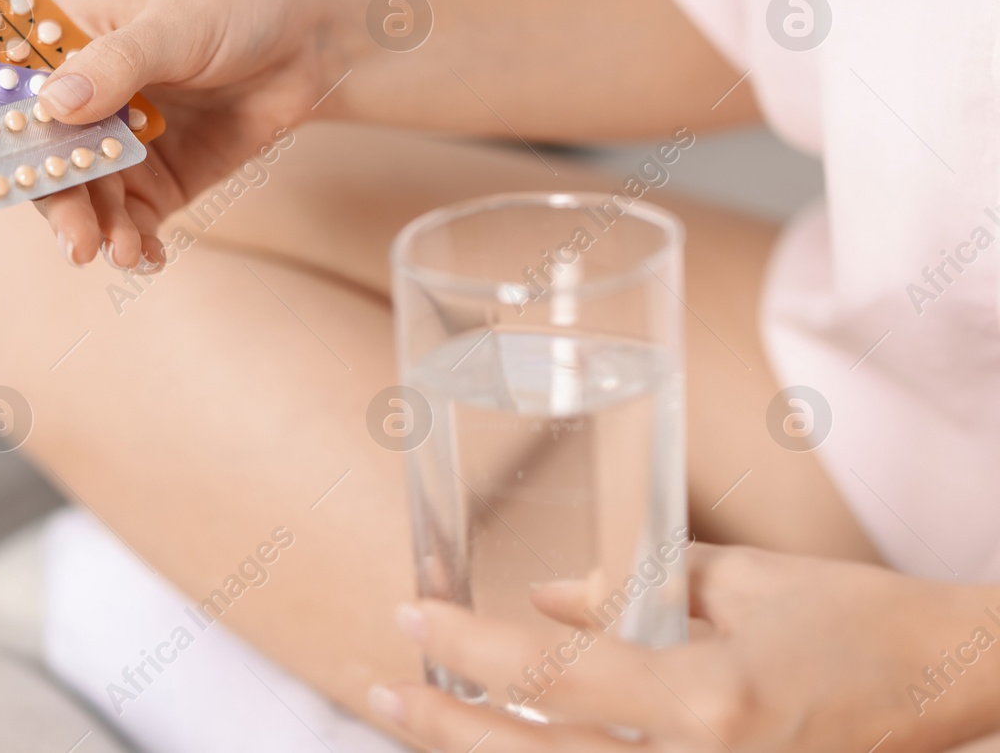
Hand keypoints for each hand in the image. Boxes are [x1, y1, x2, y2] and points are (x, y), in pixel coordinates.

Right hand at [33, 0, 344, 267]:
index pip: (15, 88)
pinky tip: (146, 259)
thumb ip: (116, 65)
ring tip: (123, 253)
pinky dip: (135, 243)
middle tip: (76, 241)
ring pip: (89, 197)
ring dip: (99, 229)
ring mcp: (120, 142)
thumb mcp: (175, 24)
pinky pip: (133, 220)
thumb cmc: (236, 3)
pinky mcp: (160, 178)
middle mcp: (83, 97)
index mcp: (67, 40)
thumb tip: (52, 104)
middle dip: (59, 201)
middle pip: (48, 157)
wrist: (314, 39)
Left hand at [369, 545, 999, 752]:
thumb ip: (631, 589)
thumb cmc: (856, 619)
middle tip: (377, 684)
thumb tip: (541, 600)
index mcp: (708, 701)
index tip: (409, 615)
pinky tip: (501, 748)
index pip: (553, 676)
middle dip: (440, 728)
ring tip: (412, 721)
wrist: (954, 685)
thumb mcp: (739, 583)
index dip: (468, 649)